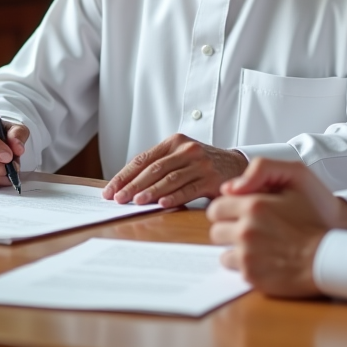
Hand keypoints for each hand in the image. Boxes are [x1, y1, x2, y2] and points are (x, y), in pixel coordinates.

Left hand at [102, 134, 248, 207]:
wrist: (236, 164)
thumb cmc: (202, 163)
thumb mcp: (180, 156)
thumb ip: (159, 166)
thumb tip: (127, 185)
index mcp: (174, 142)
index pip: (143, 159)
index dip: (124, 175)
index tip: (110, 190)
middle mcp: (186, 150)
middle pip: (154, 169)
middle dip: (133, 185)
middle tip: (118, 198)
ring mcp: (199, 164)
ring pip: (169, 179)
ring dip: (151, 191)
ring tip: (136, 202)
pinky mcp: (211, 179)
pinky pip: (188, 189)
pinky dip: (174, 197)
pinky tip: (162, 204)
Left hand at [206, 158, 346, 297]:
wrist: (329, 255)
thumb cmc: (316, 216)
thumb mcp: (297, 176)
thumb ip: (261, 170)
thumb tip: (229, 188)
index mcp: (254, 205)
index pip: (217, 207)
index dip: (228, 208)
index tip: (241, 212)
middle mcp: (247, 230)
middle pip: (216, 229)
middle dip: (229, 227)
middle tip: (249, 228)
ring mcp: (248, 255)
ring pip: (222, 250)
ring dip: (234, 247)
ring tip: (257, 244)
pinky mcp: (252, 275)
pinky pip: (233, 268)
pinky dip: (244, 263)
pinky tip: (263, 258)